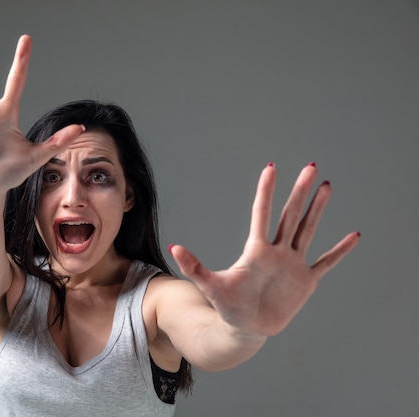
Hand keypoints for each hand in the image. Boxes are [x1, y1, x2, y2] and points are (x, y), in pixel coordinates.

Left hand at [170, 162, 359, 336]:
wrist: (245, 328)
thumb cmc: (227, 307)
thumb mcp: (211, 286)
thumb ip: (194, 267)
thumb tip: (173, 247)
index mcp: (256, 250)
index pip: (262, 213)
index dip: (266, 191)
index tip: (271, 167)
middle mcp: (276, 252)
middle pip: (291, 215)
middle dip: (300, 191)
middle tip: (311, 166)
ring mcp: (292, 264)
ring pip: (307, 230)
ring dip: (318, 209)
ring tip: (326, 187)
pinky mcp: (306, 281)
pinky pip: (326, 262)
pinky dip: (340, 251)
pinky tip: (353, 235)